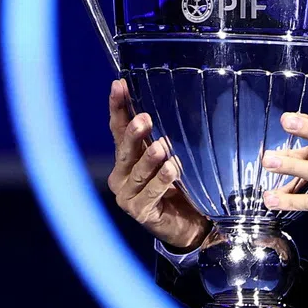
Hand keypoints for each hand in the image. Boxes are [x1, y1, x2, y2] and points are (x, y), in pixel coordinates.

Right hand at [107, 79, 209, 251]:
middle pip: (124, 150)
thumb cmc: (179, 184)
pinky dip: (162, 181)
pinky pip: (151, 193)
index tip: (119, 85)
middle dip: (133, 133)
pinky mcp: (140, 212)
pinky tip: (172, 169)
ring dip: (150, 159)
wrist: (190, 223)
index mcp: (127, 157)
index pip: (118, 128)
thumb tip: (169, 97)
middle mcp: (122, 175)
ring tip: (162, 146)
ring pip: (138, 172)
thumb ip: (163, 135)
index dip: (118, 107)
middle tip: (144, 119)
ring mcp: (128, 196)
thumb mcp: (170, 155)